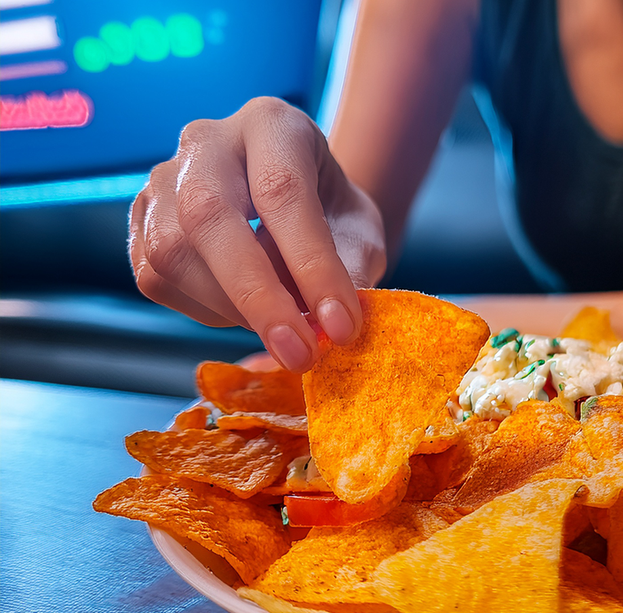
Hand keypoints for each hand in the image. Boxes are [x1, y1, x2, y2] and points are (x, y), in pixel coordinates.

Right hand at [129, 97, 385, 371]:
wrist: (299, 204)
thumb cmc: (333, 215)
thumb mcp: (360, 234)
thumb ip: (349, 269)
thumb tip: (328, 324)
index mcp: (272, 124)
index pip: (281, 191)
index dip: (311, 266)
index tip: (340, 326)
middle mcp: (207, 141)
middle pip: (208, 215)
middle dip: (256, 296)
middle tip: (300, 353)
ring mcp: (162, 179)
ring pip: (172, 253)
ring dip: (231, 309)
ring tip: (282, 330)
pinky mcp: (139, 222)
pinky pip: (156, 279)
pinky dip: (205, 312)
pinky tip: (244, 314)